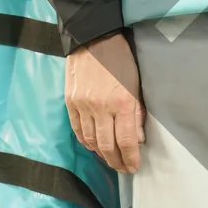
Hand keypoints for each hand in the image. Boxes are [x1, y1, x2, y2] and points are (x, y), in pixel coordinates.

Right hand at [65, 32, 145, 173]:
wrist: (93, 39)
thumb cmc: (120, 60)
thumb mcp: (136, 84)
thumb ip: (137, 113)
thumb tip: (136, 140)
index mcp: (122, 102)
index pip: (126, 141)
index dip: (130, 158)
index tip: (133, 167)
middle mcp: (101, 107)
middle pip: (107, 146)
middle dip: (116, 161)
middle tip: (122, 169)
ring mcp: (83, 106)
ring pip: (90, 141)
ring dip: (101, 154)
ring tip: (110, 160)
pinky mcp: (70, 102)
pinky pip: (77, 130)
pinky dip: (85, 142)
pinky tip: (93, 147)